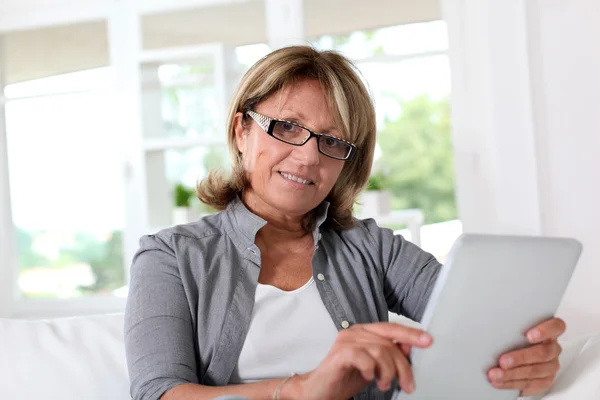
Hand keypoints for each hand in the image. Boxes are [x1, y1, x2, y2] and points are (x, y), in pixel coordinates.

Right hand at [287, 323, 432, 399]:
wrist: (320, 390)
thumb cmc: (345, 377)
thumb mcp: (374, 367)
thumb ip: (389, 355)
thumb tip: (410, 348)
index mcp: (364, 332)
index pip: (392, 328)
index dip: (411, 334)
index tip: (427, 341)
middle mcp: (355, 332)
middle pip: (389, 343)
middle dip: (402, 366)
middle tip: (407, 384)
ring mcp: (346, 340)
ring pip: (380, 350)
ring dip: (387, 372)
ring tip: (383, 384)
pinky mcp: (339, 353)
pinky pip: (364, 357)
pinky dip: (371, 370)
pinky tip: (369, 378)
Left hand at [488, 318, 565, 395]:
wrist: (520, 361)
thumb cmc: (516, 340)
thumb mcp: (515, 331)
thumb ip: (511, 329)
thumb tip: (490, 327)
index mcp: (548, 332)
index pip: (556, 326)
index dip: (545, 330)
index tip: (528, 336)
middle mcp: (552, 348)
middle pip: (542, 353)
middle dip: (520, 358)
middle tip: (502, 361)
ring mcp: (550, 366)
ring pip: (535, 371)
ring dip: (512, 373)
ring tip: (496, 374)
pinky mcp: (544, 381)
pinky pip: (529, 384)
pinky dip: (511, 383)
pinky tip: (500, 381)